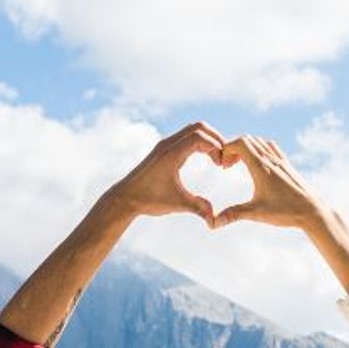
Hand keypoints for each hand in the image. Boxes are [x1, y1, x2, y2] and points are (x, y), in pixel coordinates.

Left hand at [106, 122, 224, 226]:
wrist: (125, 198)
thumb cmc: (149, 200)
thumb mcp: (177, 204)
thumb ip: (198, 208)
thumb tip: (214, 220)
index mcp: (171, 154)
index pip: (199, 137)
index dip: (216, 147)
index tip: (221, 165)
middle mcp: (167, 145)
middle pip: (198, 127)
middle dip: (215, 139)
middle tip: (223, 157)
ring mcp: (164, 145)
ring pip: (192, 130)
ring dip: (207, 139)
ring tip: (216, 157)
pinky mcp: (163, 149)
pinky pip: (185, 136)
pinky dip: (199, 142)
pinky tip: (205, 157)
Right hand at [212, 136, 321, 230]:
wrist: (312, 211)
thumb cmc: (286, 212)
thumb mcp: (256, 213)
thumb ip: (233, 215)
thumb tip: (213, 223)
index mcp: (261, 167)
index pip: (240, 143)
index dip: (226, 149)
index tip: (221, 165)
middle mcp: (271, 159)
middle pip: (247, 139)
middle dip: (233, 148)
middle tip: (227, 166)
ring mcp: (280, 160)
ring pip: (259, 142)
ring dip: (245, 148)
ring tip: (238, 165)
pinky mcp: (287, 164)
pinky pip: (270, 147)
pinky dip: (258, 149)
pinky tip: (256, 164)